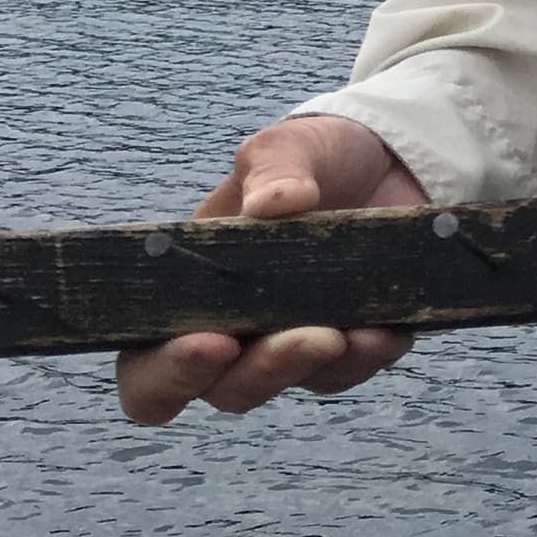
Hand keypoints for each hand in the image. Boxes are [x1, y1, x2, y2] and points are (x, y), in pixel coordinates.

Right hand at [115, 115, 426, 425]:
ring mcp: (291, 341)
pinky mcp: (351, 341)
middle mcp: (233, 327)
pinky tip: (385, 332)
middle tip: (300, 339)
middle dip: (255, 374)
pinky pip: (350, 369)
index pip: (146, 363)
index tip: (209, 342)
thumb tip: (274, 202)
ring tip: (341, 334)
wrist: (390, 159)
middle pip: (222, 389)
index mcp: (187, 290)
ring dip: (312, 367)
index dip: (166, 372)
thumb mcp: (284, 147)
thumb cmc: (312, 161)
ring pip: (289, 384)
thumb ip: (273, 167)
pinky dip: (365, 357)